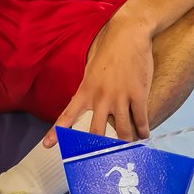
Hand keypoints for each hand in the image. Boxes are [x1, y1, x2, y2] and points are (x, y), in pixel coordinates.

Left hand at [42, 14, 153, 145]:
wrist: (129, 33)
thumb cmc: (108, 48)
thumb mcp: (91, 68)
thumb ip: (90, 88)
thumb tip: (89, 103)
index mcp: (86, 89)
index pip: (68, 114)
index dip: (57, 132)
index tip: (48, 145)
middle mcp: (101, 97)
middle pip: (96, 132)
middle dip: (97, 149)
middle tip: (99, 160)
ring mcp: (120, 97)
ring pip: (122, 131)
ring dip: (125, 143)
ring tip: (128, 148)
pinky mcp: (138, 95)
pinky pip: (141, 120)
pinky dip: (143, 131)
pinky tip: (144, 135)